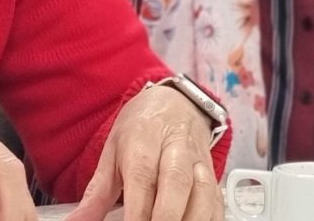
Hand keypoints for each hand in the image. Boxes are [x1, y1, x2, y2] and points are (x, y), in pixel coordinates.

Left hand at [67, 85, 221, 220]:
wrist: (174, 104)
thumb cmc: (140, 130)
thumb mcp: (112, 152)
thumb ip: (96, 194)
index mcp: (143, 139)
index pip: (142, 178)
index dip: (137, 214)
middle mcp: (175, 148)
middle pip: (176, 184)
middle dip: (165, 217)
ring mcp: (199, 162)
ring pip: (204, 194)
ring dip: (190, 219)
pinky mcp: (215, 177)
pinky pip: (217, 204)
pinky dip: (207, 220)